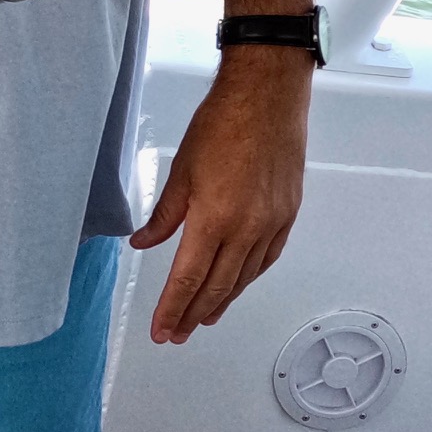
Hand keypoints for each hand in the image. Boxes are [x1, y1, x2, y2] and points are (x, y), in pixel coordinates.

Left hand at [128, 44, 311, 342]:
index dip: (172, 309)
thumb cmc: (223, 124)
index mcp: (214, 219)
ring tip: (204, 318)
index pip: (188, 279)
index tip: (162, 329)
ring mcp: (271, 225)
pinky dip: (248, 278)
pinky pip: (266, 259)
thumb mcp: (181, 170)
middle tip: (177, 333)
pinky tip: (238, 285)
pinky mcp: (287, 215)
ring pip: (244, 278)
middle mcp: (246, 230)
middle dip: (194, 314)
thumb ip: (164, 215)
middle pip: (217, 287)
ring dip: (222, 302)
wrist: (267, 97)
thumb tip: (144, 242)